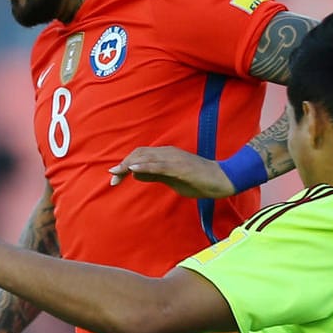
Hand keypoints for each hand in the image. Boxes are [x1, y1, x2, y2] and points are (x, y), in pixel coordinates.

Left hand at [109, 146, 236, 197]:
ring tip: (116, 172)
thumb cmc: (197, 180)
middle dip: (123, 165)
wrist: (221, 180)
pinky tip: (134, 169)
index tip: (114, 177)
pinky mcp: (180, 167)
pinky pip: (159, 165)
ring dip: (129, 164)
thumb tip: (136, 173)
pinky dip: (145, 166)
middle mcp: (168, 152)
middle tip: (112, 178)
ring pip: (147, 157)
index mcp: (166, 154)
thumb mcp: (171, 178)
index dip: (125, 164)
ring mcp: (174, 158)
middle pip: (140, 153)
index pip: (140, 155)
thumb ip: (154, 175)